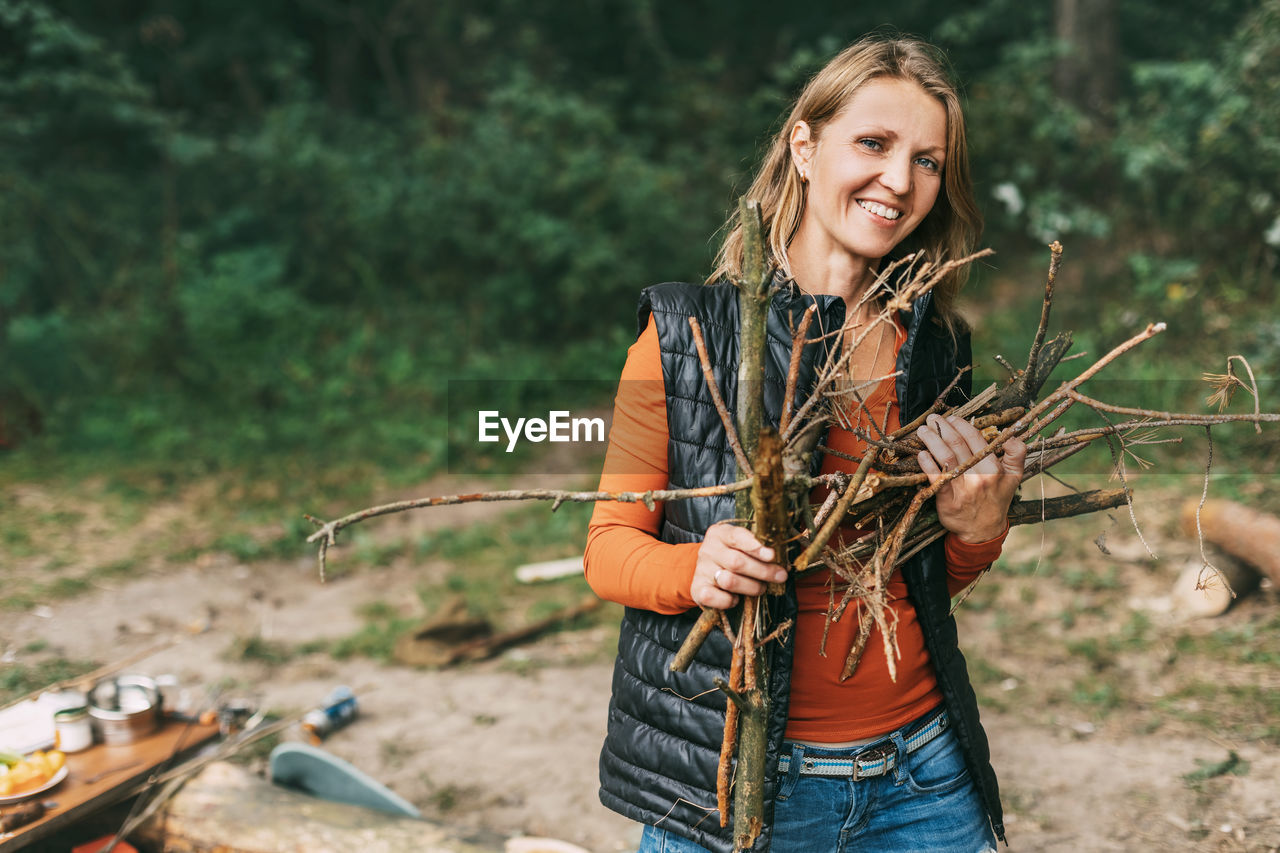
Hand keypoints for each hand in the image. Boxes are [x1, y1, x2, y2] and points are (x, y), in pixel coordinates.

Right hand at [691, 522, 785, 608]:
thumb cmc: (732, 555)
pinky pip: (716, 598)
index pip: (737, 536)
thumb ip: (757, 547)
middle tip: (780, 576)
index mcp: (719, 533)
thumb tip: (780, 560)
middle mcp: (708, 550)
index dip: (755, 546)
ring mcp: (702, 570)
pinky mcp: (698, 589)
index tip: (772, 555)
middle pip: (737, 562)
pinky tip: (736, 598)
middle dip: (763, 571)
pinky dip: (730, 601)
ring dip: (751, 587)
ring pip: (729, 581)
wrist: (707, 571)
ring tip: (761, 588)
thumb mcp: (742, 544)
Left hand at [916, 414, 1025, 542]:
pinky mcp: (947, 500)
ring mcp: (963, 489)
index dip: (962, 425)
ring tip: (924, 430)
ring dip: (932, 440)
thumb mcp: (1014, 478)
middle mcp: (979, 478)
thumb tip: (1012, 435)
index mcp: (995, 469)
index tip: (953, 418)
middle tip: (933, 418)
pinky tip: (922, 454)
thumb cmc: (996, 499)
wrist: (984, 530)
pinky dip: (927, 464)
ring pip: (946, 458)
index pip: (976, 439)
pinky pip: (935, 478)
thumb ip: (1017, 455)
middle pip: (958, 445)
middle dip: (943, 428)